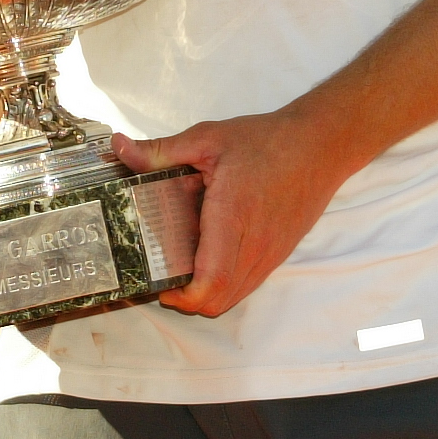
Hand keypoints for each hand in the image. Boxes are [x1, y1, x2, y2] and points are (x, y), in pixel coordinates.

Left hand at [116, 115, 354, 318]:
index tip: (161, 286)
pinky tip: (210, 255)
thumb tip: (118, 148)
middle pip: (220, 299)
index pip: (212, 280)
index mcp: (233, 216)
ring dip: (208, 293)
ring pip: (236, 296)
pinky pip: (249, 283)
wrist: (319, 146)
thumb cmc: (264, 141)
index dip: (185, 297)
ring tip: (182, 266)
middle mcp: (255, 244)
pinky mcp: (278, 254)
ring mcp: (271, 253)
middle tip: (164, 276)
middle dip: (189, 300)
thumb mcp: (207, 138)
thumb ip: (160, 150)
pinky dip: (226, 283)